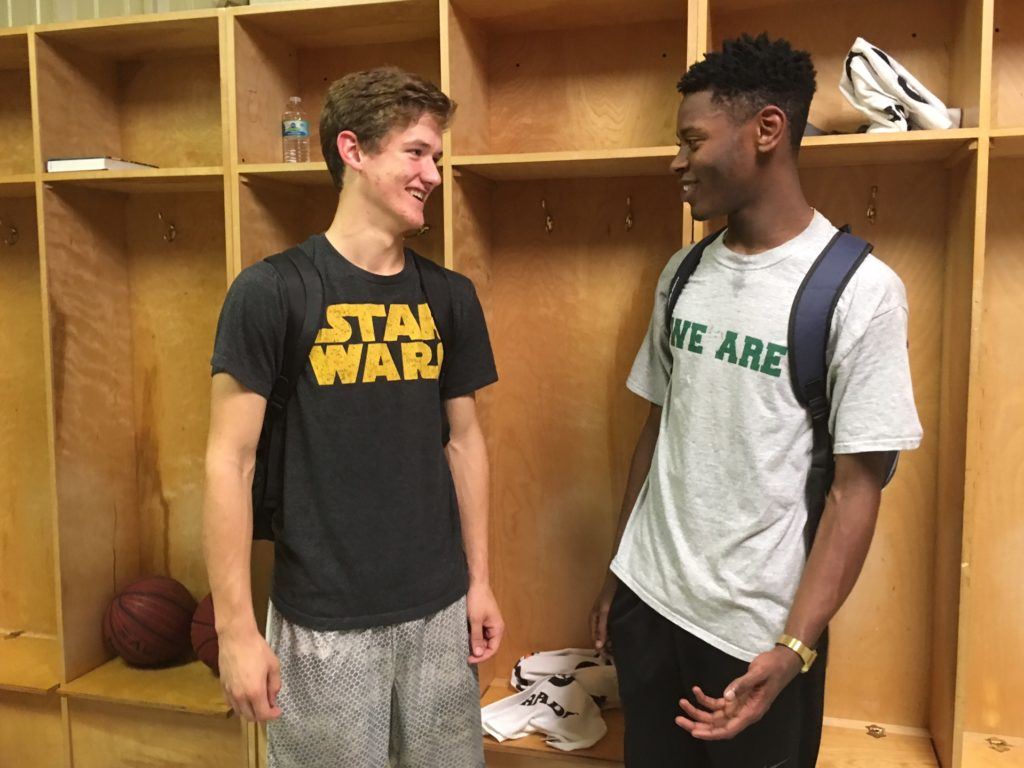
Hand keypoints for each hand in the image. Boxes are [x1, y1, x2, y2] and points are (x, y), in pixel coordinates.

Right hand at [218, 628, 282, 722]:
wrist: (236, 638)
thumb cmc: (258, 649)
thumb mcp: (274, 665)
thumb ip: (275, 685)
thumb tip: (272, 699)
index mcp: (255, 692)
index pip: (263, 714)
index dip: (272, 715)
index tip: (278, 710)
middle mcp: (240, 696)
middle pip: (250, 717)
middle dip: (262, 715)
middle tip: (270, 706)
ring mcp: (229, 692)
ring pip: (239, 712)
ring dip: (250, 711)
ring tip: (259, 702)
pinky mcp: (222, 686)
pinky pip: (231, 703)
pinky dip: (240, 705)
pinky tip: (246, 696)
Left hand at [467, 582, 503, 663]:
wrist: (476, 583)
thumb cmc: (477, 600)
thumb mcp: (475, 620)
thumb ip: (477, 637)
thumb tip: (478, 654)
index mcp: (497, 628)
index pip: (492, 649)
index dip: (482, 657)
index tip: (469, 659)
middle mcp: (495, 628)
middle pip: (488, 646)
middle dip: (477, 650)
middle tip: (464, 653)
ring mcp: (488, 624)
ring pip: (482, 640)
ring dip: (474, 643)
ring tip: (463, 646)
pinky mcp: (482, 620)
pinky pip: (478, 633)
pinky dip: (472, 636)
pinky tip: (464, 637)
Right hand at [589, 573, 617, 651]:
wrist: (617, 580)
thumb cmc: (609, 594)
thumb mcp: (604, 612)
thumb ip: (601, 629)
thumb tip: (598, 646)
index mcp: (592, 620)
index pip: (595, 640)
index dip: (601, 650)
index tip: (610, 658)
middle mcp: (598, 621)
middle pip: (601, 639)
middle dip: (607, 649)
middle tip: (617, 657)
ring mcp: (605, 619)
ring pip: (607, 635)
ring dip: (612, 643)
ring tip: (621, 651)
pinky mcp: (613, 616)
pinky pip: (613, 630)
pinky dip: (616, 636)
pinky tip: (623, 640)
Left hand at [675, 645, 801, 739]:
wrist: (783, 661)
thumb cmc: (773, 668)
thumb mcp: (759, 673)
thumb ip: (742, 684)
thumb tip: (727, 697)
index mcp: (751, 712)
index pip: (729, 729)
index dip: (711, 733)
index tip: (695, 732)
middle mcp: (744, 712)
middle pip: (718, 725)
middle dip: (698, 724)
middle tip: (679, 719)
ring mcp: (739, 706)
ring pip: (715, 716)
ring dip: (698, 711)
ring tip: (682, 703)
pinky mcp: (736, 697)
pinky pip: (717, 704)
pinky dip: (705, 699)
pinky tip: (696, 690)